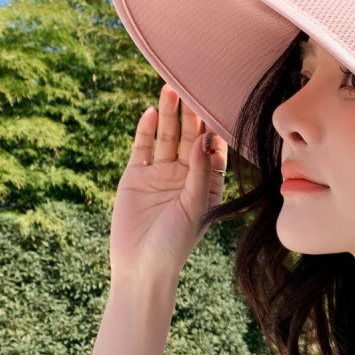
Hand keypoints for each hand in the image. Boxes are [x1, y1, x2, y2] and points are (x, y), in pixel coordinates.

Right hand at [109, 83, 228, 280]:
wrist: (141, 266)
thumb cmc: (176, 242)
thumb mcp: (195, 206)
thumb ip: (201, 173)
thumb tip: (206, 139)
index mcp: (207, 184)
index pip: (214, 150)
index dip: (215, 129)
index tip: (218, 105)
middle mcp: (185, 176)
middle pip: (190, 138)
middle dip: (192, 116)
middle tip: (192, 89)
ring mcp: (160, 174)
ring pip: (166, 138)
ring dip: (169, 115)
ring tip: (170, 90)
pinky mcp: (136, 175)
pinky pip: (142, 147)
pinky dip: (146, 130)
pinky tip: (152, 112)